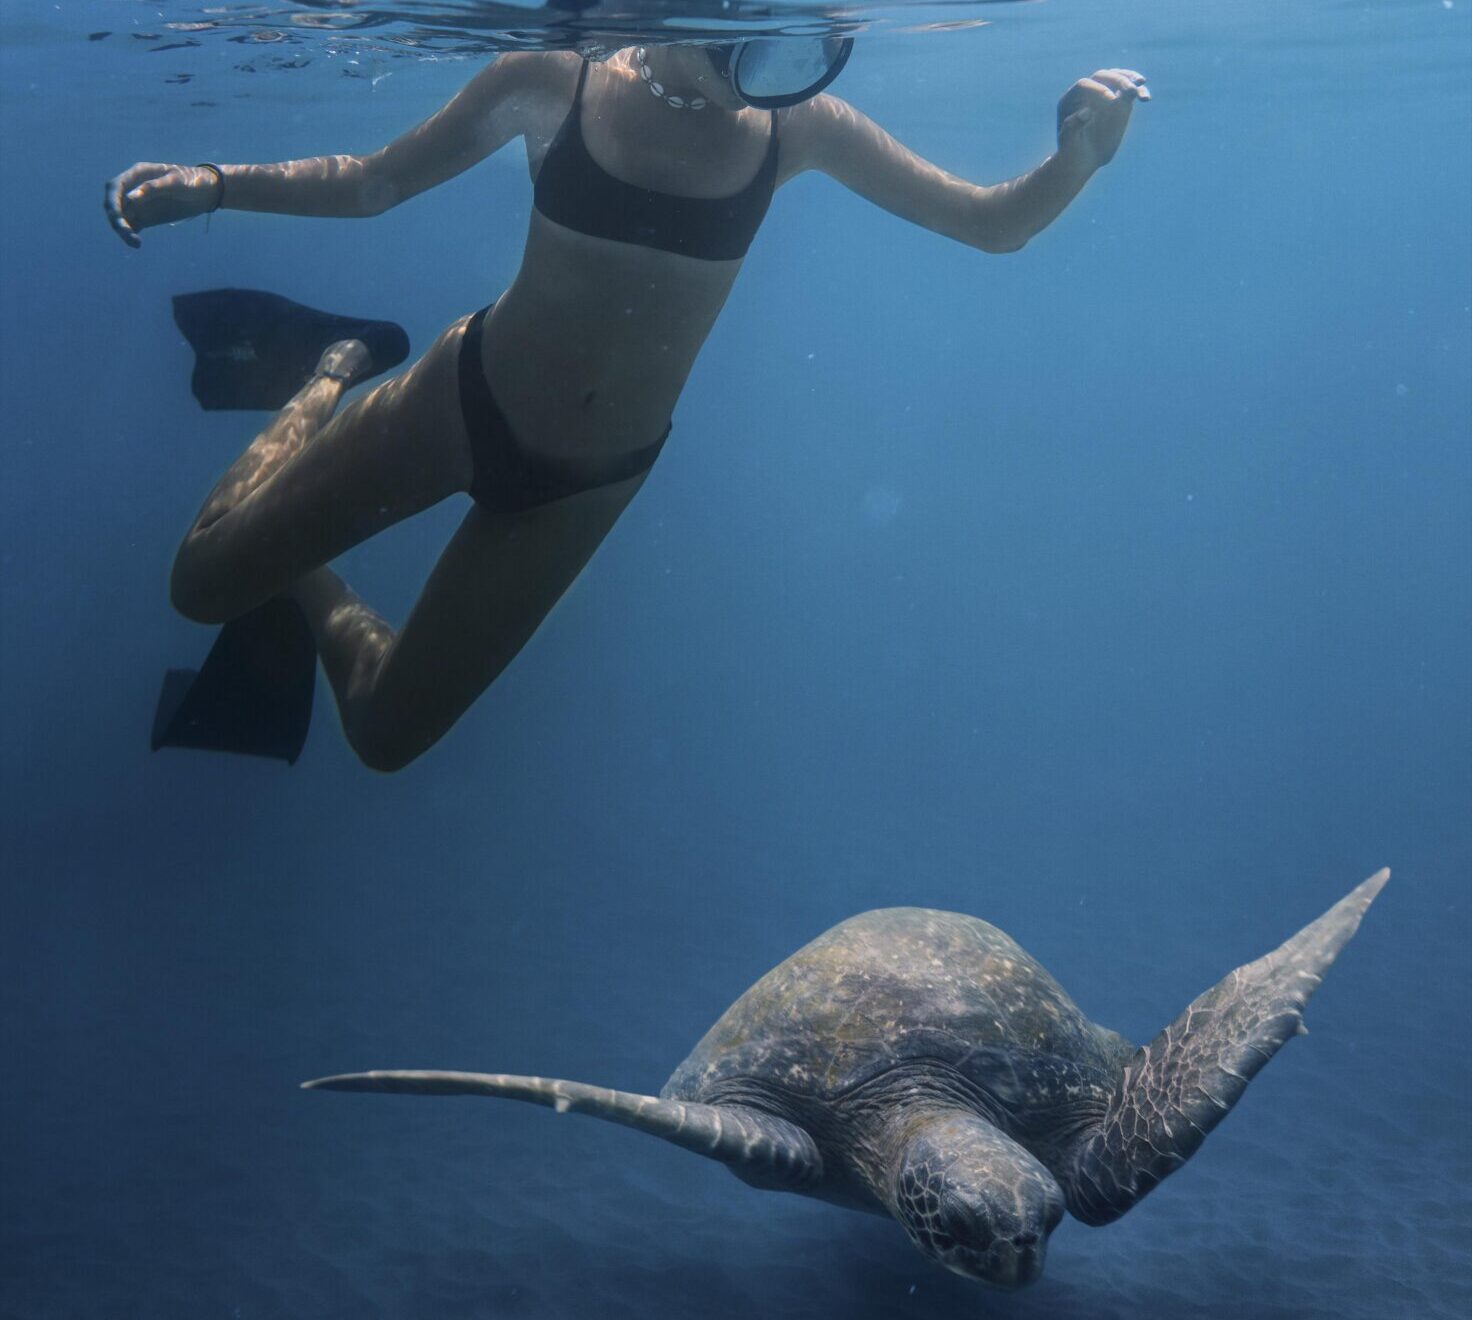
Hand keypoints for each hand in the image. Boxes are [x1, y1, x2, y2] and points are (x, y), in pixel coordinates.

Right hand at [104, 163, 222, 247]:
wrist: (208, 192)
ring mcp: (139, 204)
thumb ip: (153, 188)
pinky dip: (130, 236)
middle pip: (115, 204)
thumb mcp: (175, 182)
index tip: (116, 215)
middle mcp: (134, 189)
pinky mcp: (146, 217)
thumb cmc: (192, 181)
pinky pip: (132, 227)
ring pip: (122, 218)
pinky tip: (137, 244)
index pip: (115, 187)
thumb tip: (130, 198)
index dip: (112, 200)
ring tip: (135, 242)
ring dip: (123, 230)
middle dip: (116, 218)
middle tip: (126, 231)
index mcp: (138, 175)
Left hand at [1056, 69, 1148, 171]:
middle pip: (1102, 76)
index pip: (1084, 85)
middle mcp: (1086, 92)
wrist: (1083, 160)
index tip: (1109, 99)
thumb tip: (1086, 112)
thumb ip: (1072, 126)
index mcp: (1070, 99)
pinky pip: (1129, 90)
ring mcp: (1103, 94)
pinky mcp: (1118, 101)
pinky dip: (1139, 91)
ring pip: (1117, 78)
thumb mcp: (1069, 142)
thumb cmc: (1072, 152)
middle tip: (1130, 91)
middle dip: (1117, 80)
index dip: (1097, 89)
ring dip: (1130, 79)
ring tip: (1141, 84)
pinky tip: (1145, 98)